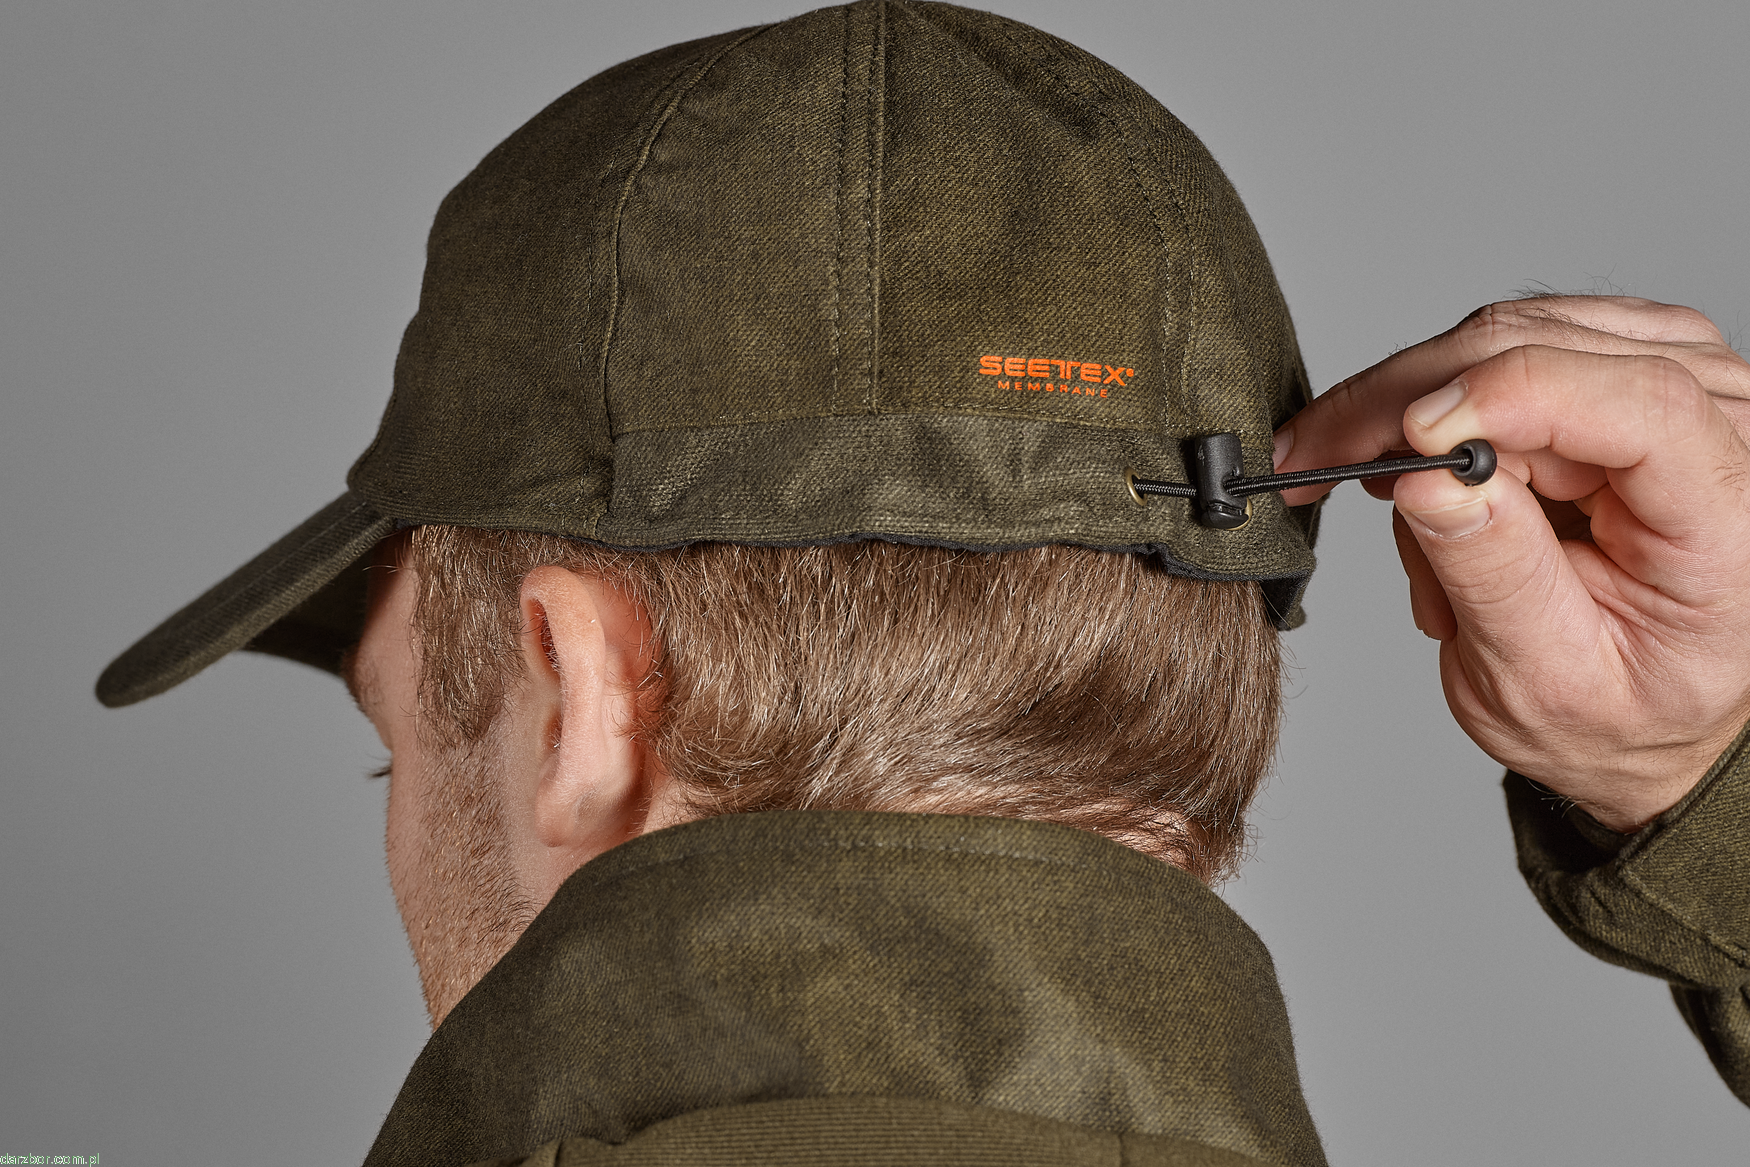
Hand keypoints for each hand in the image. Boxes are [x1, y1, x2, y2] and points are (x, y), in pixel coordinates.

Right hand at [1275, 297, 1749, 830]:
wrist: (1646, 709)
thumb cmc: (1613, 710)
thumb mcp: (1541, 679)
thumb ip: (1492, 574)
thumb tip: (1426, 475)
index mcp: (1732, 517)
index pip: (1643, 405)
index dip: (1514, 398)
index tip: (1409, 439)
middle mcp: (1728, 426)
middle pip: (1556, 347)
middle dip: (1413, 399)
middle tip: (1313, 456)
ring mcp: (1683, 382)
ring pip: (1517, 333)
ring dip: (1417, 407)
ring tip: (1368, 485)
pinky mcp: (1628, 366)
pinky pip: (1510, 344)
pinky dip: (1440, 400)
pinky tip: (1414, 460)